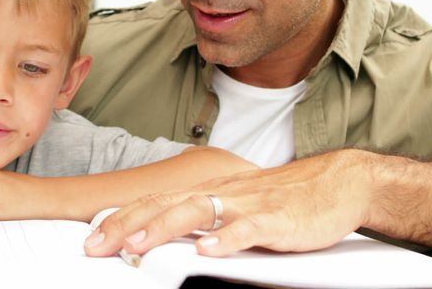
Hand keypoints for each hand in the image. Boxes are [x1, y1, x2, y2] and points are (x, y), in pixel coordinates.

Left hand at [84, 149, 374, 257]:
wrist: (338, 182)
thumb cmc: (287, 198)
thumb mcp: (239, 207)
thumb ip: (207, 220)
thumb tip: (172, 240)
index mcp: (210, 191)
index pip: (155, 202)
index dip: (122, 218)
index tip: (92, 237)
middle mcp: (221, 193)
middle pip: (164, 204)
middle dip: (126, 225)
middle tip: (96, 245)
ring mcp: (248, 204)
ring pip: (197, 211)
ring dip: (162, 228)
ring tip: (135, 246)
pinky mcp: (276, 219)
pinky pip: (247, 228)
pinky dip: (225, 238)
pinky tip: (206, 250)